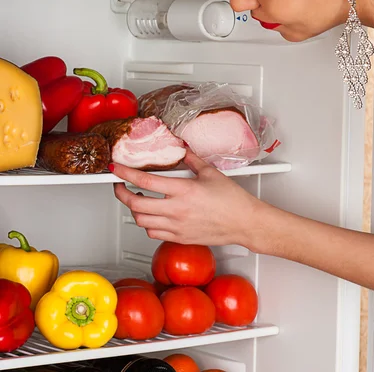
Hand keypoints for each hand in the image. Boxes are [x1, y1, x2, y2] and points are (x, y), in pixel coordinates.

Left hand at [113, 150, 267, 247]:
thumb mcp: (210, 172)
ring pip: (141, 221)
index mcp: (183, 191)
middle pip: (135, 205)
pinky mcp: (179, 238)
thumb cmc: (232, 200)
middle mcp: (176, 210)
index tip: (115, 169)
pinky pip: (153, 233)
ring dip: (134, 209)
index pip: (144, 182)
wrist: (244, 223)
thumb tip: (182, 149)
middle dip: (121, 194)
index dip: (125, 174)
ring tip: (136, 200)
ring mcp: (176, 227)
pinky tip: (151, 216)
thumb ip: (191, 159)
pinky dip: (147, 224)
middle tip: (120, 186)